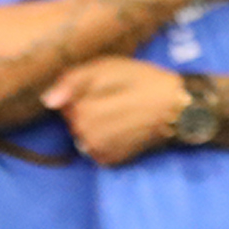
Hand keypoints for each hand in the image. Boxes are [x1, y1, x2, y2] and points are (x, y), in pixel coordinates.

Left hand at [42, 57, 186, 165]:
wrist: (181, 109)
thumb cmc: (146, 82)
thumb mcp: (110, 67)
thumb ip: (74, 80)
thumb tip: (48, 102)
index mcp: (82, 111)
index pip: (65, 103)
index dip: (84, 92)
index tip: (108, 87)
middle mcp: (85, 135)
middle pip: (72, 120)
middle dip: (89, 109)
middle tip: (118, 99)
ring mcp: (97, 151)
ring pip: (82, 135)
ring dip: (96, 125)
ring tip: (122, 115)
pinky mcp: (109, 161)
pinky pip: (94, 149)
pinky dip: (104, 140)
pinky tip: (123, 131)